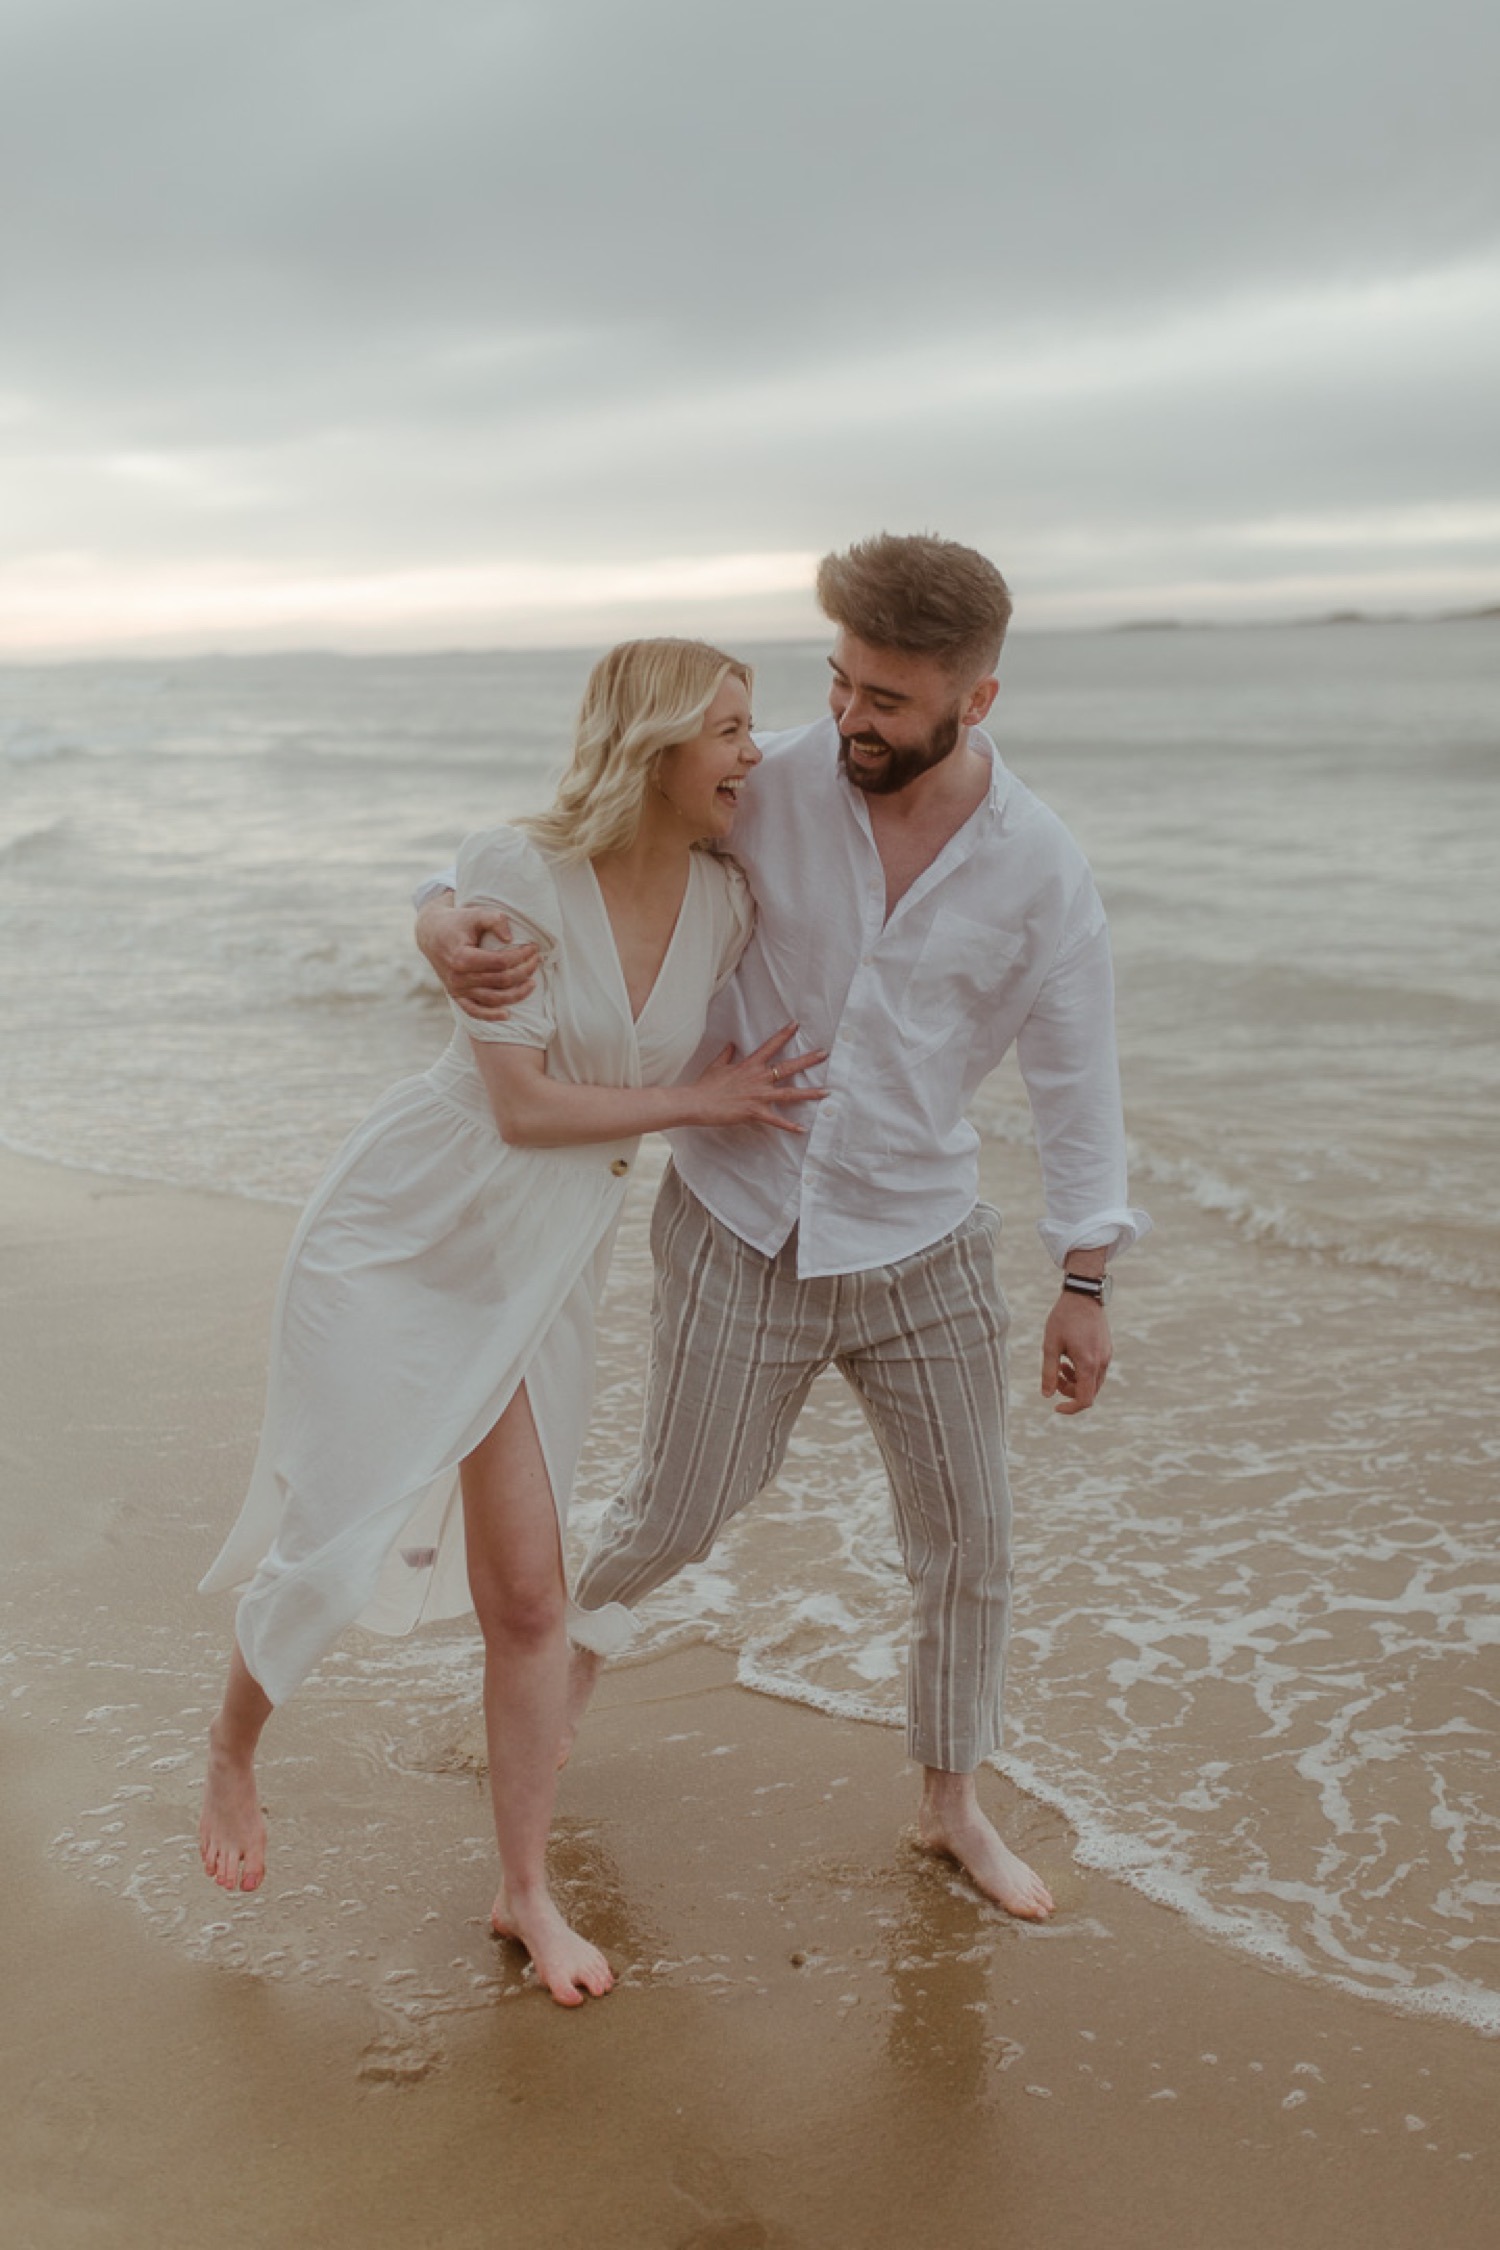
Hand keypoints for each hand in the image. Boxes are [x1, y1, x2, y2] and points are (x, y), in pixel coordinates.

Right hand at [415, 901, 539, 1020]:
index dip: (520, 956)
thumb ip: (494, 919)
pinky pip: (474, 1011)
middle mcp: (458, 977)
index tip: (533, 948)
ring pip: (493, 999)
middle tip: (536, 961)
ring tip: (532, 983)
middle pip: (501, 981)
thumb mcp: (475, 914)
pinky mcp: (456, 995)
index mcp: (462, 957)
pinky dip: (491, 1016)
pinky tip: (507, 1015)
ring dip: (517, 994)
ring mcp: (457, 989)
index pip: (500, 962)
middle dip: (524, 971)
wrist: (432, 934)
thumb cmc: (457, 922)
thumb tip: (509, 938)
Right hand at [688, 1023, 828, 1133]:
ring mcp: (758, 1095)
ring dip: (809, 1093)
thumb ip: (727, 1054)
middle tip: (825, 1054)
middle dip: (808, 1060)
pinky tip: (803, 1130)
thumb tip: (731, 1044)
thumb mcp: (717, 1065)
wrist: (697, 1102)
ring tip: (826, 1091)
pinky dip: (790, 1126)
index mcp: (749, 1065)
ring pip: (790, 1094)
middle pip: (788, 1067)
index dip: (784, 1034)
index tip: (796, 1025)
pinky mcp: (755, 1112)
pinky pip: (776, 1120)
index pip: (771, 1046)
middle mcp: (758, 1078)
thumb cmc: (706, 1085)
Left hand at [1040, 1292, 1111, 1414]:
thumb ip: (1048, 1372)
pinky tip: (1070, 1356)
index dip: (1070, 1408)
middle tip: (1054, 1374)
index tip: (1055, 1407)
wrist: (1083, 1294)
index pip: (1085, 1399)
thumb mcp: (1050, 1345)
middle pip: (1089, 1392)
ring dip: (1075, 1380)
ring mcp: (1106, 1355)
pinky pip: (1096, 1370)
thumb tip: (1046, 1395)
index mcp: (1088, 1363)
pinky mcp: (1107, 1349)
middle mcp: (1101, 1362)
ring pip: (1093, 1381)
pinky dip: (1082, 1371)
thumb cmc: (1064, 1318)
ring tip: (1060, 1363)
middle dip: (1069, 1391)